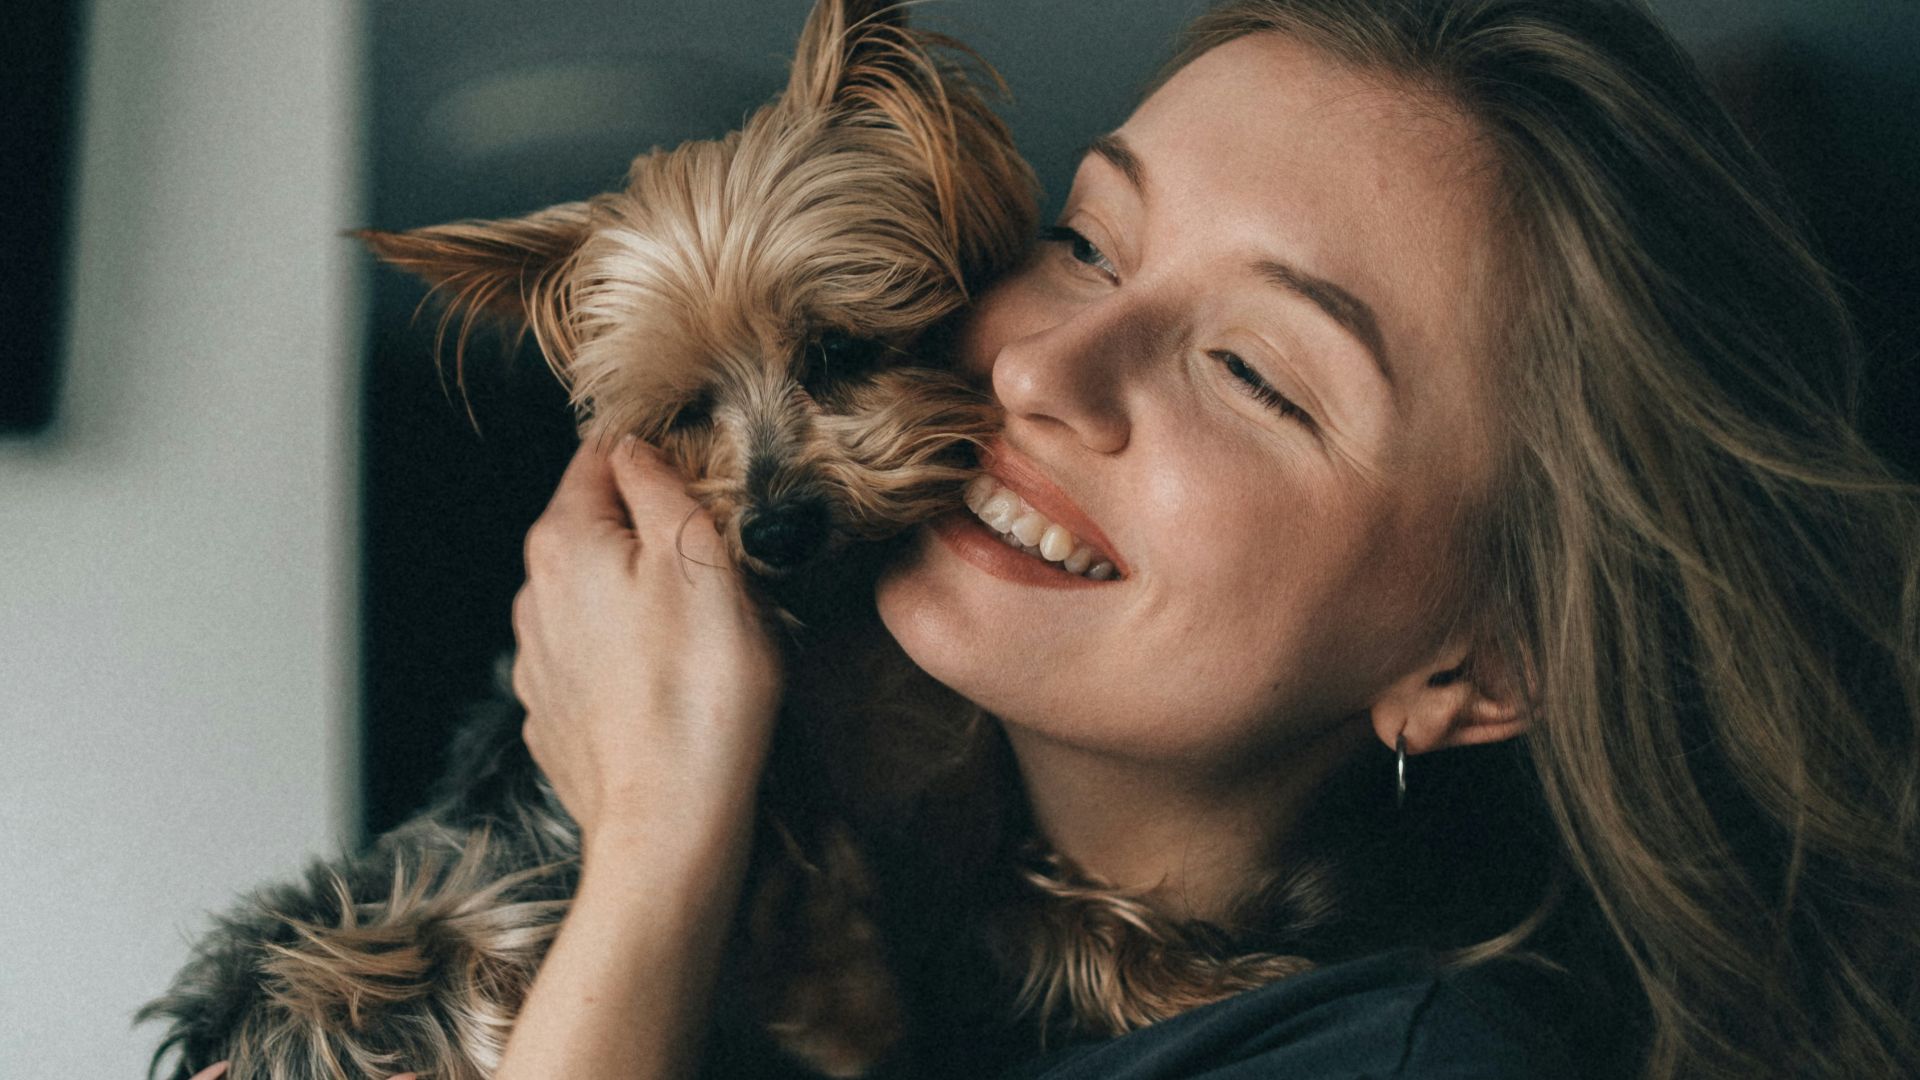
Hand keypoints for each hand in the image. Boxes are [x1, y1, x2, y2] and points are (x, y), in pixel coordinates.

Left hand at [509, 437, 783, 854]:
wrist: (669, 823)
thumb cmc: (697, 691)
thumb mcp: (700, 560)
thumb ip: (661, 488)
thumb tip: (635, 448)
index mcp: (564, 542)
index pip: (598, 457)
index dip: (656, 455)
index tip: (704, 475)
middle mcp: (534, 595)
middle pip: (594, 528)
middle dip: (650, 532)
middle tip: (720, 559)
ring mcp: (538, 661)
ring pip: (594, 596)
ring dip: (640, 597)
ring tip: (704, 630)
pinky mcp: (556, 716)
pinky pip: (595, 660)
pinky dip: (630, 656)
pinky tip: (673, 681)